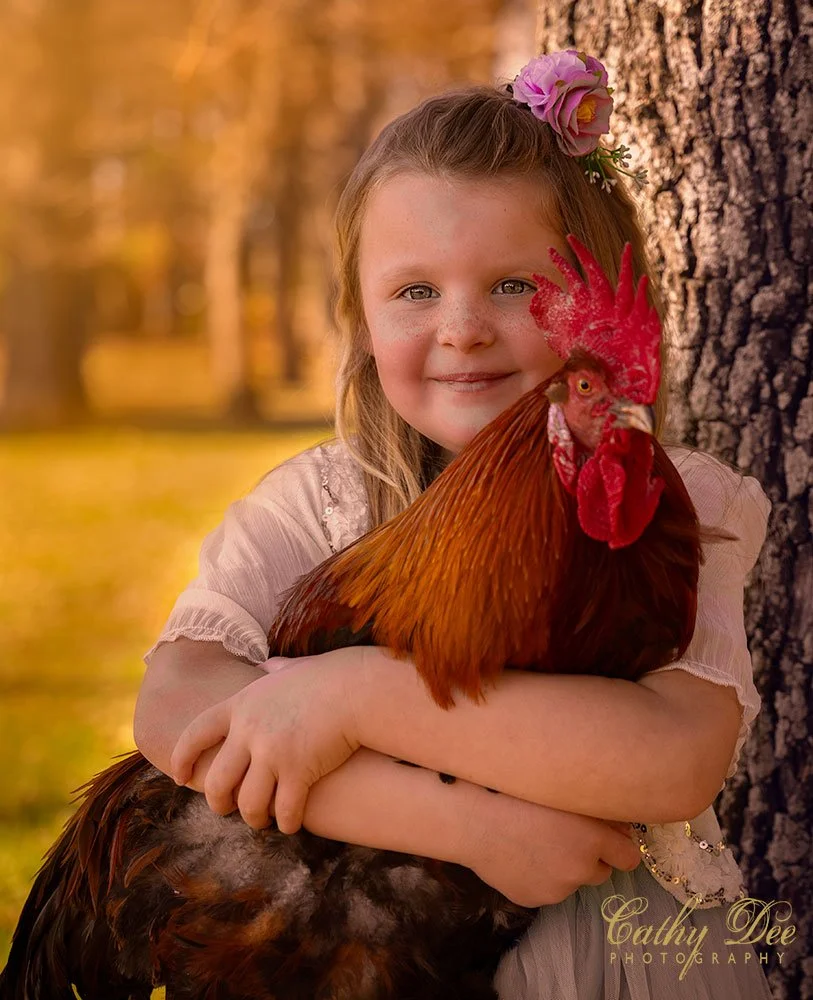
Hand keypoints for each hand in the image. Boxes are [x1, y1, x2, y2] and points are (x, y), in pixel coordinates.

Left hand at [169, 648, 363, 833]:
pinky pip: (283, 810)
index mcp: (241, 704)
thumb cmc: (330, 677)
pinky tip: (292, 823)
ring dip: (254, 818)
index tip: (180, 778)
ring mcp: (272, 752)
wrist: (357, 689)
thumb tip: (270, 664)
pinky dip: (286, 822)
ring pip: (248, 803)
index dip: (182, 758)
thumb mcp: (292, 669)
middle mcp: (249, 730)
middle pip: (218, 781)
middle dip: (219, 803)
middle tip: (228, 809)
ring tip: (263, 820)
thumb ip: (276, 671)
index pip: (196, 734)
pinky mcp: (298, 770)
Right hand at [463, 789, 639, 906]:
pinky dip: (539, 876)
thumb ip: (597, 810)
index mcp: (593, 840)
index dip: (620, 846)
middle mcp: (580, 869)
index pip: (629, 857)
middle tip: (566, 836)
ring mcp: (556, 890)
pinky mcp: (533, 900)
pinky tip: (519, 855)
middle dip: (591, 857)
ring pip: (571, 881)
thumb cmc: (516, 793)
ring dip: (563, 867)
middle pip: (602, 872)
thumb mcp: (562, 791)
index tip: (611, 839)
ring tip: (534, 842)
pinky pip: (545, 889)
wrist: (473, 818)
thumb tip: (620, 825)